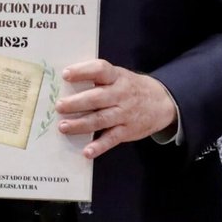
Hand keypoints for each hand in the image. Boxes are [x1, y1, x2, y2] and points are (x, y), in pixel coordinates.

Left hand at [56, 60, 177, 158]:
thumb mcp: (119, 76)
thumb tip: (66, 83)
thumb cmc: (130, 87)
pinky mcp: (127, 131)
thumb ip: (98, 78)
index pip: (100, 70)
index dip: (83, 71)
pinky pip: (112, 139)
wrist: (162, 102)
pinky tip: (87, 152)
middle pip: (97, 98)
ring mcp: (125, 114)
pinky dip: (99, 146)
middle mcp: (121, 94)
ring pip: (101, 119)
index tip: (66, 75)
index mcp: (117, 77)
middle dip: (76, 103)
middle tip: (59, 106)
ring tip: (64, 127)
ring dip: (81, 124)